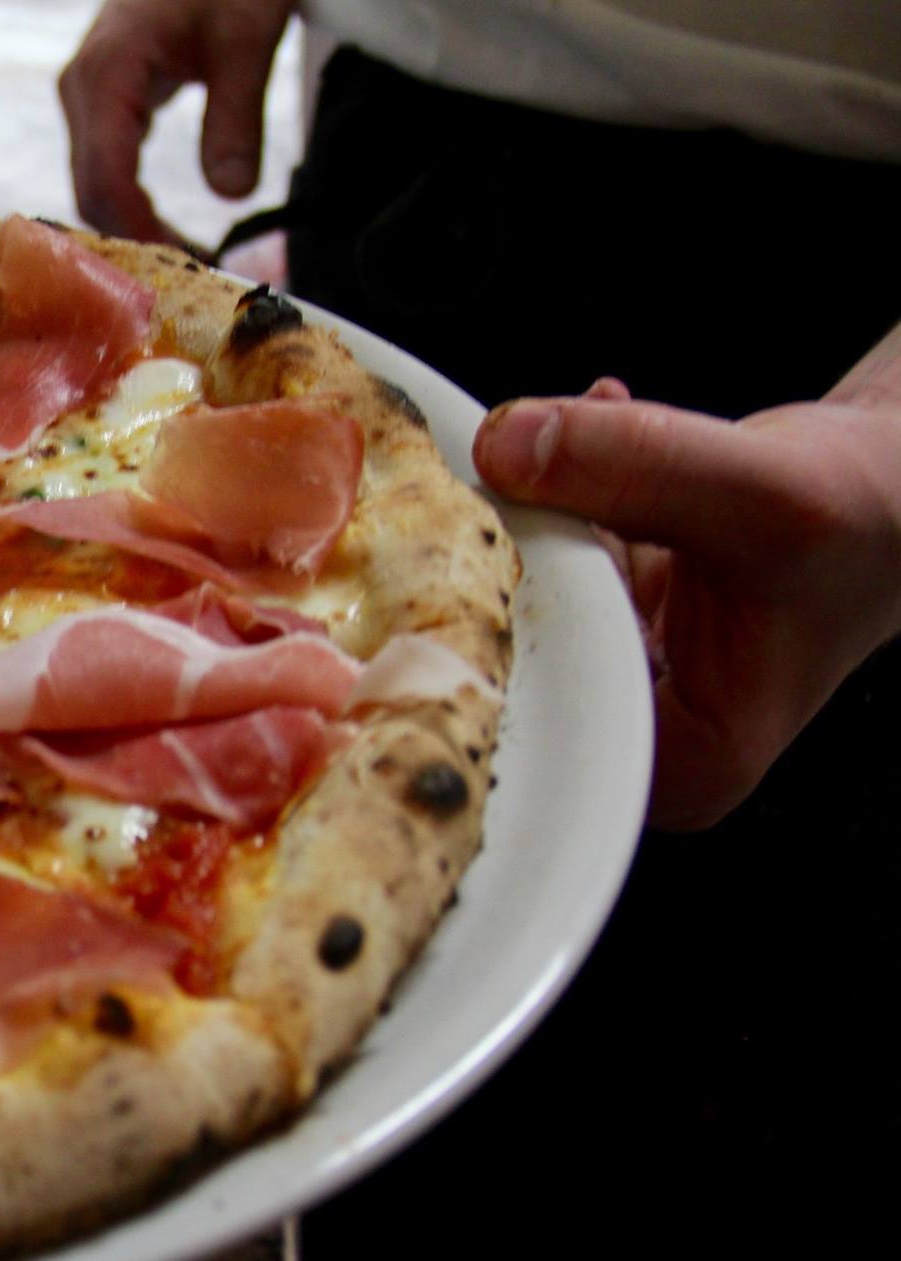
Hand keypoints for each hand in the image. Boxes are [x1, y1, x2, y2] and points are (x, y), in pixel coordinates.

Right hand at [58, 0, 297, 245]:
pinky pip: (104, 169)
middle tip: (190, 279)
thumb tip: (230, 195)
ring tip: (185, 260)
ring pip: (93, 186)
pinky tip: (169, 231)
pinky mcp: (101, 104)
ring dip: (132, 230)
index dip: (139, 232)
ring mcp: (86, 97)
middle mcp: (82, 90)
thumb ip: (237, 117)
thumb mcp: (247, 39)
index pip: (106, 178)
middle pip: (90, 192)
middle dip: (133, 242)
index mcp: (108, 73)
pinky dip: (132, 206)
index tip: (182, 268)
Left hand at [474, 326, 900, 829]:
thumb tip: (507, 445)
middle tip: (487, 481)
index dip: (484, 632)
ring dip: (519, 525)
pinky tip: (572, 443)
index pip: (535, 727)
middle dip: (492, 567)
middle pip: (511, 671)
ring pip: (513, 613)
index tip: (453, 544)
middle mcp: (638, 745)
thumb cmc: (862, 515)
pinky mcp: (599, 630)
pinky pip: (534, 573)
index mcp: (683, 768)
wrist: (888, 484)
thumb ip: (631, 464)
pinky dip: (544, 505)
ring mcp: (615, 687)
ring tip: (546, 454)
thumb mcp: (755, 488)